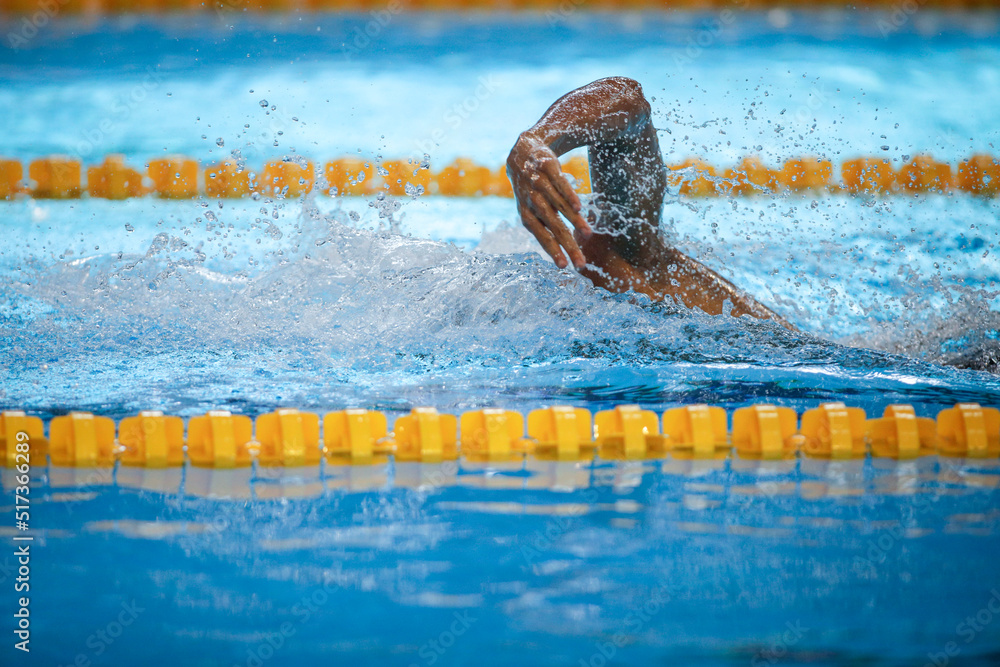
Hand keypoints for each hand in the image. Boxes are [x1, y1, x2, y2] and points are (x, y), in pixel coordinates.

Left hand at [506, 133, 591, 268]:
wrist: (523, 152)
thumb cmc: (532, 188)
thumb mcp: (534, 208)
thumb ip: (547, 226)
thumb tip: (564, 248)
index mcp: (527, 215)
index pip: (541, 236)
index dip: (552, 251)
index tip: (563, 266)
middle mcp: (531, 201)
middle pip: (552, 226)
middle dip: (566, 244)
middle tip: (579, 261)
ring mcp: (539, 184)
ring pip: (557, 205)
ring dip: (572, 220)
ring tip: (587, 234)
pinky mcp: (547, 168)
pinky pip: (559, 184)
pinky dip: (568, 196)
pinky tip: (578, 207)